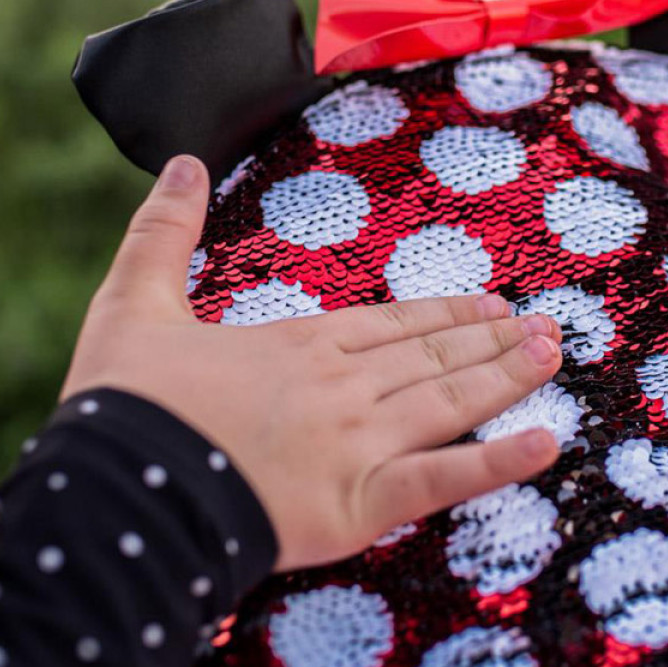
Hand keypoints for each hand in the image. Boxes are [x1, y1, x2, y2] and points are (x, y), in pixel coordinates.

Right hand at [60, 155, 564, 571]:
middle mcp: (344, 386)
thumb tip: (185, 162)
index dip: (447, 316)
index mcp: (301, 344)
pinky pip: (444, 479)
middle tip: (543, 329)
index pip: (394, 324)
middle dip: (492, 342)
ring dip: (507, 377)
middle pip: (433, 359)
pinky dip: (499, 462)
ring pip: (451, 401)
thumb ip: (165, 233)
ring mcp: (360, 443)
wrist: (114, 496)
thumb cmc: (124, 406)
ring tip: (552, 356)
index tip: (491, 306)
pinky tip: (547, 445)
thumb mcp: (133, 305)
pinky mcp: (361, 504)